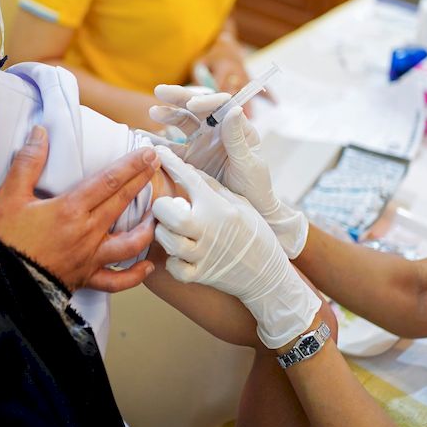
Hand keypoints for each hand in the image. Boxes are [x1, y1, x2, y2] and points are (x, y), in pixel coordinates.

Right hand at [0, 126, 157, 292]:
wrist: (1, 282)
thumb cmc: (6, 239)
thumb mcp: (10, 197)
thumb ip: (27, 163)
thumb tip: (40, 133)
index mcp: (71, 209)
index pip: (108, 181)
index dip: (130, 166)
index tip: (147, 153)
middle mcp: (87, 232)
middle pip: (121, 202)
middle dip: (141, 181)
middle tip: (155, 165)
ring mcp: (90, 256)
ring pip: (130, 243)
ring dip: (147, 229)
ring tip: (155, 216)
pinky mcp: (87, 277)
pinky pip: (117, 280)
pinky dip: (134, 276)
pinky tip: (147, 268)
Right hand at [146, 89, 307, 257]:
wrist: (249, 212)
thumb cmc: (256, 187)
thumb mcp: (249, 163)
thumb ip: (238, 138)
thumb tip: (234, 109)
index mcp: (236, 126)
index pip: (220, 105)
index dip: (206, 100)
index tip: (192, 104)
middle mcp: (217, 130)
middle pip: (196, 107)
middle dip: (179, 98)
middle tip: (160, 91)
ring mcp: (202, 143)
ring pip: (182, 123)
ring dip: (167, 115)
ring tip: (152, 113)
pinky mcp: (189, 159)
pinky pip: (172, 148)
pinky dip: (158, 143)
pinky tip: (143, 139)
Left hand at [151, 146, 320, 347]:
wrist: (269, 274)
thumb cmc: (254, 233)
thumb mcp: (240, 204)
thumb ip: (212, 188)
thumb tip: (188, 170)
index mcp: (220, 208)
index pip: (190, 179)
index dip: (171, 162)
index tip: (157, 151)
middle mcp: (210, 230)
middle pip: (169, 214)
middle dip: (160, 207)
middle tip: (164, 206)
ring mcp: (205, 255)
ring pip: (168, 241)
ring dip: (163, 233)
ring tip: (168, 228)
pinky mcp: (202, 275)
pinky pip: (175, 269)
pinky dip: (172, 261)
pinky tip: (176, 253)